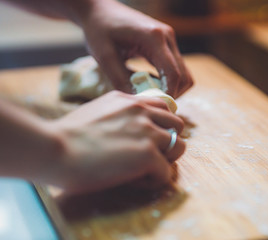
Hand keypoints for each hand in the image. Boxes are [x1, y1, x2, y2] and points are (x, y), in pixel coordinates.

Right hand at [44, 91, 184, 193]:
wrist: (53, 148)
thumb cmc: (65, 135)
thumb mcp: (96, 111)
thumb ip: (117, 114)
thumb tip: (126, 129)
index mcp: (129, 101)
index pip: (163, 107)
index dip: (161, 125)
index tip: (149, 139)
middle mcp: (142, 111)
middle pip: (177, 125)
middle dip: (168, 141)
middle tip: (150, 155)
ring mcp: (147, 131)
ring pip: (178, 146)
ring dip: (165, 160)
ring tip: (145, 170)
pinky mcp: (148, 154)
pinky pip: (166, 172)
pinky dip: (154, 180)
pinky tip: (134, 181)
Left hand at [79, 0, 192, 97]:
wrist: (99, 10)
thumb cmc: (99, 29)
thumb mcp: (105, 56)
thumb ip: (121, 80)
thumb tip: (138, 103)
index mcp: (154, 38)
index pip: (173, 73)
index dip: (168, 94)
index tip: (156, 108)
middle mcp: (167, 37)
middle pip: (183, 75)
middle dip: (172, 94)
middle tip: (153, 105)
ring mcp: (169, 39)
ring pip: (183, 72)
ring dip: (172, 88)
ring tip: (152, 96)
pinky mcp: (166, 43)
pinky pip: (175, 67)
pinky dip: (168, 80)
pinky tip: (150, 85)